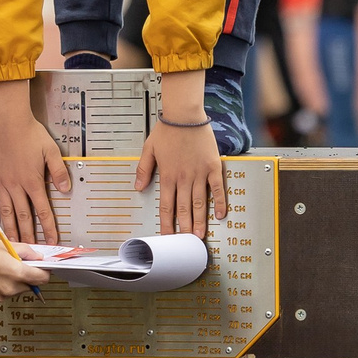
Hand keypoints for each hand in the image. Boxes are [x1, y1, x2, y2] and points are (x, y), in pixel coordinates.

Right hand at [0, 77, 69, 243]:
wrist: (6, 120)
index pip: (43, 210)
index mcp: (33, 181)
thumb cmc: (29, 133)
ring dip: (11, 229)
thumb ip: (59, 171)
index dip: (48, 228)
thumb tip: (66, 189)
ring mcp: (0, 182)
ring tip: (13, 243)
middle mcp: (16, 185)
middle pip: (23, 216)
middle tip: (31, 250)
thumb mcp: (51, 150)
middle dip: (29, 236)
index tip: (51, 241)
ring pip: (6, 212)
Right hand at [0, 229, 48, 303]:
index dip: (43, 272)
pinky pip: (5, 293)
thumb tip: (38, 257)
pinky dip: (3, 285)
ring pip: (17, 289)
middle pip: (30, 285)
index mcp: (16, 273)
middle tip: (16, 262)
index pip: (42, 279)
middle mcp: (10, 288)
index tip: (42, 267)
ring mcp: (0, 295)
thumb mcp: (5, 245)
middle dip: (27, 275)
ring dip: (14, 280)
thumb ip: (26, 252)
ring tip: (0, 267)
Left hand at [133, 68, 225, 236]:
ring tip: (199, 236)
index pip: (166, 205)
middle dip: (184, 228)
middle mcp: (183, 177)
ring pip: (199, 202)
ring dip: (199, 221)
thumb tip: (138, 187)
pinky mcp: (212, 166)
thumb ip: (143, 169)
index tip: (167, 236)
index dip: (167, 223)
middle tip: (185, 243)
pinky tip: (220, 215)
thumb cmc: (167, 129)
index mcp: (167, 174)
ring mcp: (199, 173)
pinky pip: (217, 188)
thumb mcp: (149, 148)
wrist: (184, 114)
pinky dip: (219, 202)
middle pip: (183, 208)